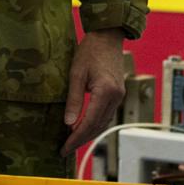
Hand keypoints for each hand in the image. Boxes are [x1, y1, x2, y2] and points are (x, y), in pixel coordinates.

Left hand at [60, 28, 125, 156]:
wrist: (108, 35)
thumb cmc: (91, 50)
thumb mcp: (77, 73)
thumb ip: (74, 100)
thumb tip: (69, 124)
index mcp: (106, 91)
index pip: (89, 123)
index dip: (76, 138)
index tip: (64, 148)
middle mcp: (116, 96)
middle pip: (98, 126)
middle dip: (81, 139)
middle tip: (66, 149)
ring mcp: (119, 95)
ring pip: (104, 122)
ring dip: (89, 133)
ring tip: (72, 141)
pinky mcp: (118, 93)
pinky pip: (107, 114)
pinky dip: (95, 123)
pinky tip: (84, 126)